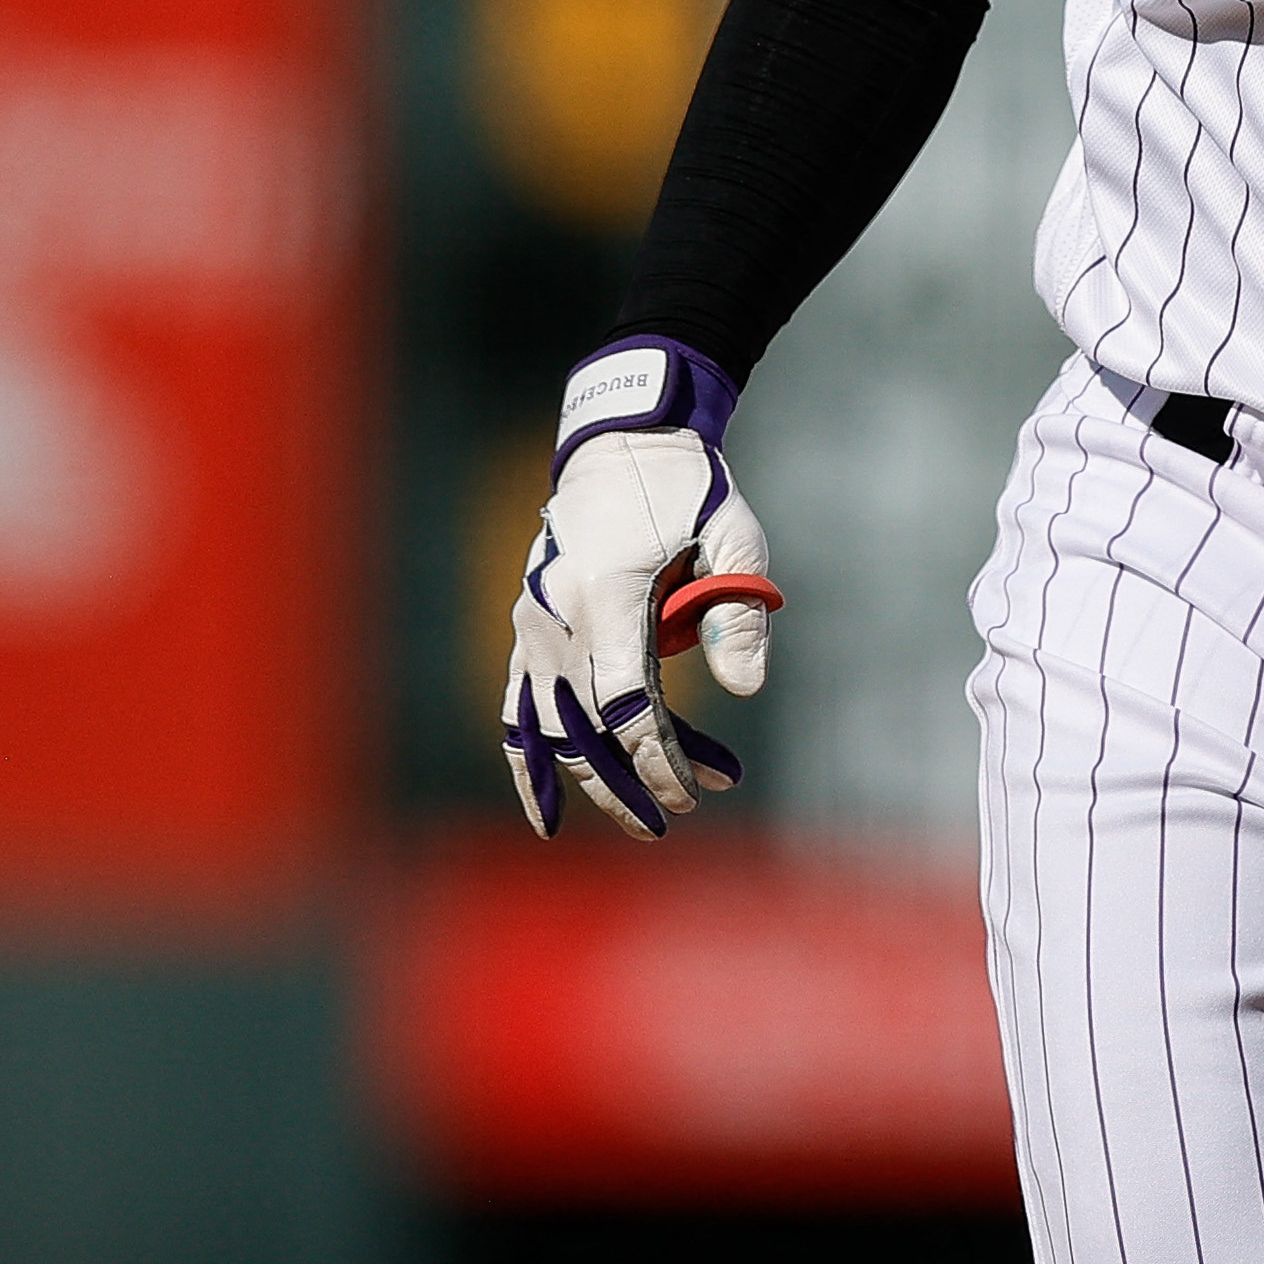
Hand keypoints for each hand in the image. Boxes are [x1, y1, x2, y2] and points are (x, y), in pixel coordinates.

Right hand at [501, 338, 775, 839]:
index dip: (658, 756)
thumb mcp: (731, 533)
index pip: (626, 701)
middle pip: (585, 725)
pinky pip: (516, 706)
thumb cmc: (687, 488)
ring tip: (638, 820)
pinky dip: (527, 759)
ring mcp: (533, 623)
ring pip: (549, 726)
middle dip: (629, 781)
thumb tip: (747, 690)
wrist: (621, 443)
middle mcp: (557, 615)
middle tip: (675, 819)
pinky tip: (544, 811)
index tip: (695, 791)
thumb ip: (737, 610)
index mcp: (607, 593)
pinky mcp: (527, 627)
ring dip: (591, 778)